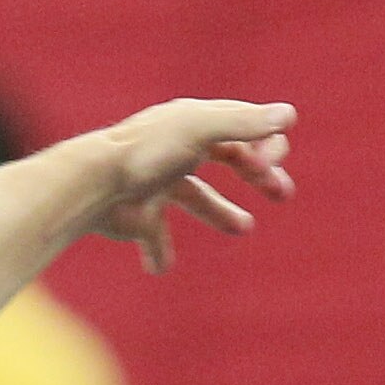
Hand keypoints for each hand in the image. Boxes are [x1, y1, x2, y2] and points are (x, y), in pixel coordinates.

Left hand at [89, 100, 295, 275]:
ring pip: (194, 198)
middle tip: (283, 193)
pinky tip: (162, 269)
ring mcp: (155, 183)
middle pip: (226, 159)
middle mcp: (175, 150)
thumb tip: (289, 115)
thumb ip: (244, 123)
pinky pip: (153, 236)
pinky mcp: (136, 214)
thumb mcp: (201, 128)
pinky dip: (160, 252)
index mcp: (191, 124)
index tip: (269, 165)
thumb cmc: (147, 152)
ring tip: (244, 228)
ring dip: (220, 213)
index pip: (240, 128)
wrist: (94, 185)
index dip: (264, 144)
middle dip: (257, 176)